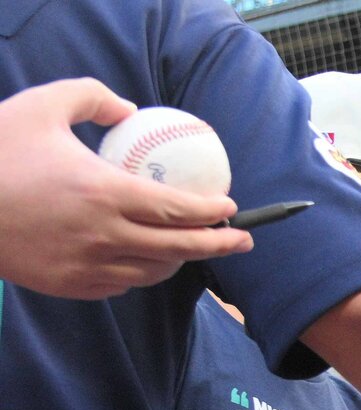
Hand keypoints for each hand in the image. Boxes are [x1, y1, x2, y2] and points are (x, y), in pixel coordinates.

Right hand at [0, 79, 250, 298]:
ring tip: (194, 247)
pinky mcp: (72, 285)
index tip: (230, 207)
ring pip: (155, 271)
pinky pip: (123, 283)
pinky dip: (142, 272)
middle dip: (220, 245)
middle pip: (180, 248)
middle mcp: (104, 235)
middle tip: (242, 239)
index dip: (212, 212)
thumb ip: (93, 97)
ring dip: (181, 260)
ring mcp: (89, 265)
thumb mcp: (43, 106)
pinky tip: (147, 259)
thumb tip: (130, 110)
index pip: (178, 210)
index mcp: (104, 193)